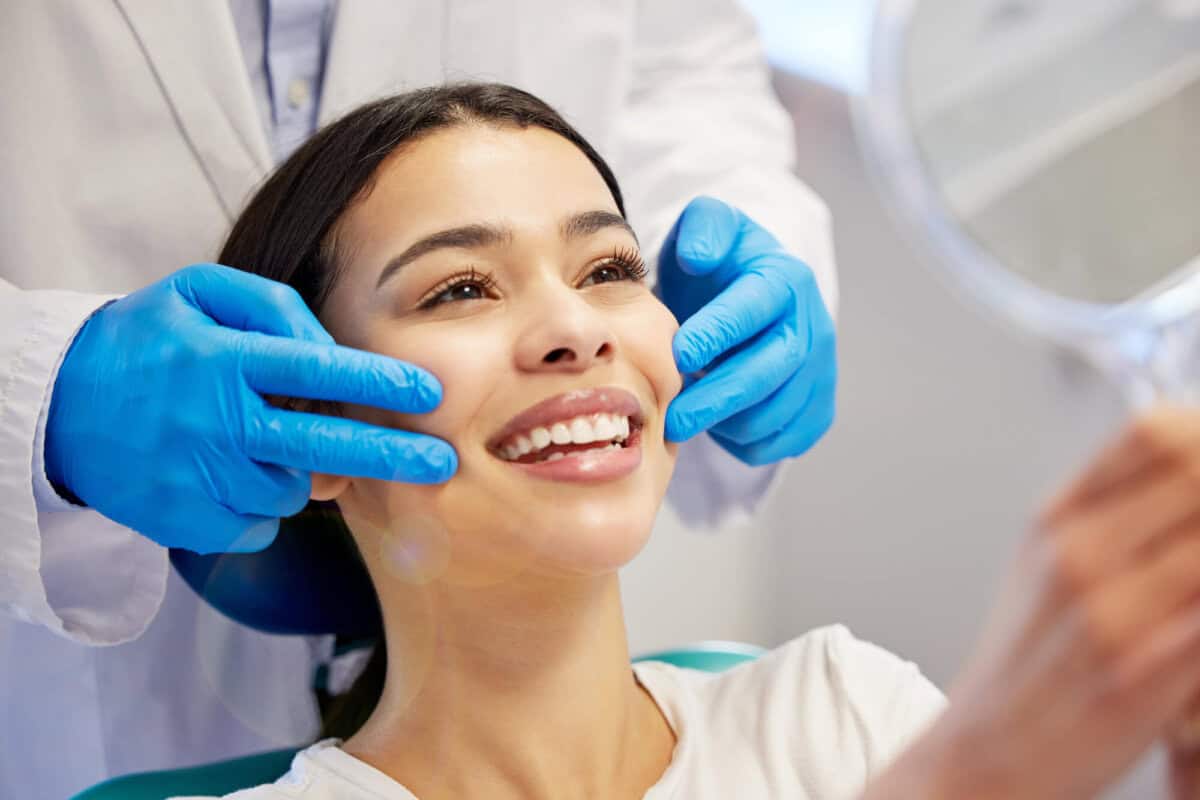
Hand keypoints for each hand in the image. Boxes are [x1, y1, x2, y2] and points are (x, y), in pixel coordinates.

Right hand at [45, 263, 455, 553]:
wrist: (57, 406)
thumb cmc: (145, 342)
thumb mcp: (197, 294)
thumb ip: (271, 308)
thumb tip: (330, 354)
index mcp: (220, 359)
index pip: (314, 369)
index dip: (378, 381)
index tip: (428, 391)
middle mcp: (212, 421)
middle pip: (321, 446)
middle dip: (391, 457)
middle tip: (441, 465)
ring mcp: (197, 478)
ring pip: (292, 490)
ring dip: (296, 472)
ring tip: (254, 443)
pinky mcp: (184, 522)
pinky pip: (259, 524)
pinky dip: (258, 505)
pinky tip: (226, 475)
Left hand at [657, 196, 835, 465]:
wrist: (751, 293)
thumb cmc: (720, 263)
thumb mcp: (708, 227)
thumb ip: (703, 228)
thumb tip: (699, 255)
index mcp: (785, 279)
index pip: (752, 311)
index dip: (717, 335)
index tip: (679, 355)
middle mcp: (812, 326)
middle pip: (770, 372)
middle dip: (718, 399)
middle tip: (673, 419)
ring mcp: (820, 371)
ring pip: (776, 413)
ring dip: (727, 423)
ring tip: (688, 414)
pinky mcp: (818, 408)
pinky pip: (783, 441)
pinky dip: (745, 443)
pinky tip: (718, 423)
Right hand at [864, 407, 1199, 799]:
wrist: (987, 753)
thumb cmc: (1026, 670)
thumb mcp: (1046, 568)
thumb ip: (1108, 516)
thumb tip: (1179, 467)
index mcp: (1057, 521)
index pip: (1153, 434)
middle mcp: (1078, 553)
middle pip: (1194, 472)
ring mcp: (1109, 607)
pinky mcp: (1143, 666)